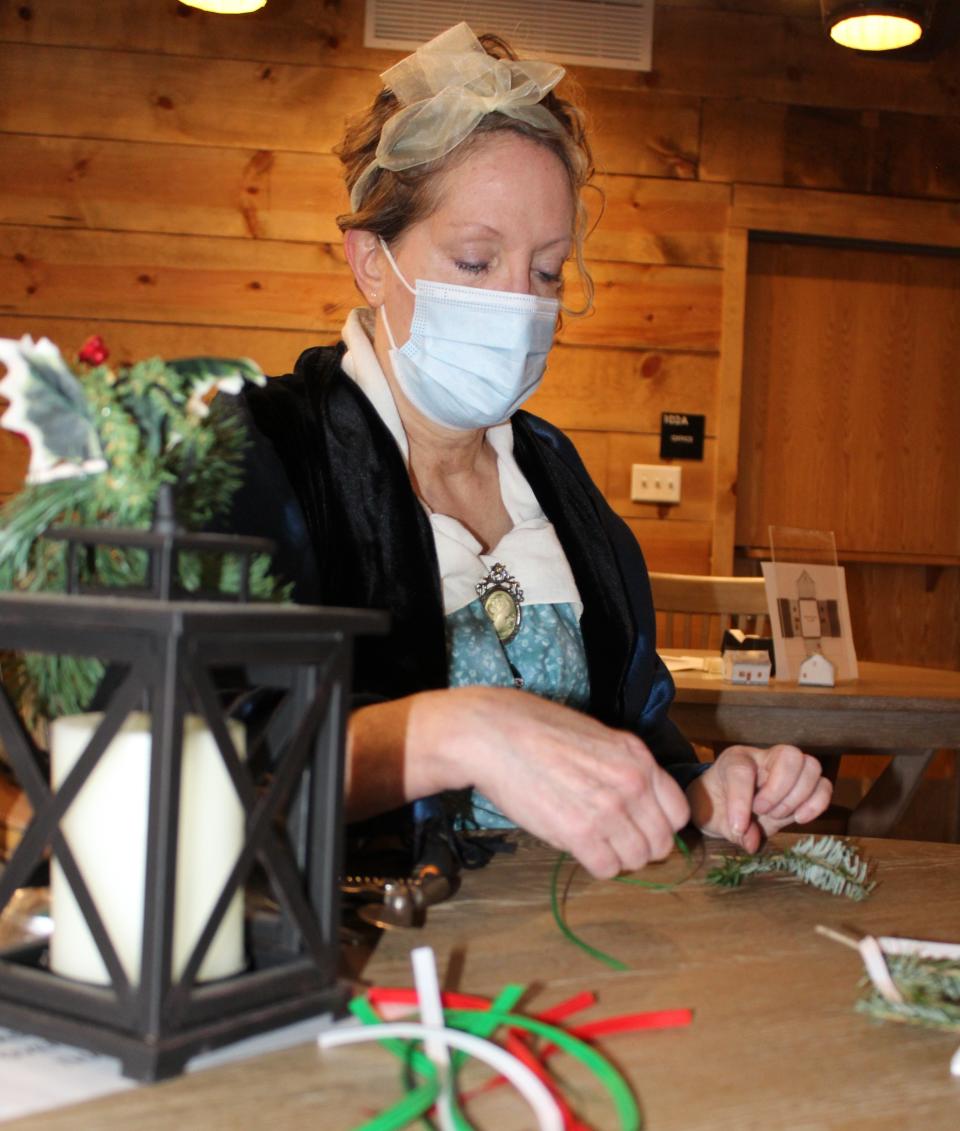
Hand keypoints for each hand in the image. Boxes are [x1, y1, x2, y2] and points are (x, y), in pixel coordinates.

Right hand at [407, 686, 691, 879]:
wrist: (495, 733)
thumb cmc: (538, 730)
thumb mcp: (597, 737)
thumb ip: (623, 768)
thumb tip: (636, 805)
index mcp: (639, 757)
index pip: (678, 812)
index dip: (659, 825)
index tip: (640, 827)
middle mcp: (633, 784)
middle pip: (660, 843)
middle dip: (640, 847)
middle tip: (613, 840)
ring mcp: (608, 809)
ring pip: (636, 860)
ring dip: (618, 858)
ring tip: (594, 843)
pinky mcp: (579, 832)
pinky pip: (607, 868)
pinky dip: (596, 865)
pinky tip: (579, 848)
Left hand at [686, 744, 832, 852]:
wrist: (722, 804)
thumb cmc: (713, 804)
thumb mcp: (709, 816)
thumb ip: (728, 827)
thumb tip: (752, 842)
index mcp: (734, 760)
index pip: (742, 771)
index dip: (741, 800)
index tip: (738, 826)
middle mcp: (763, 758)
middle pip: (789, 755)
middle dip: (778, 790)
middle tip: (761, 811)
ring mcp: (787, 770)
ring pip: (811, 766)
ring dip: (797, 797)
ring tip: (776, 816)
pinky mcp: (803, 787)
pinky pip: (824, 786)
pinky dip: (817, 804)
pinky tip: (799, 818)